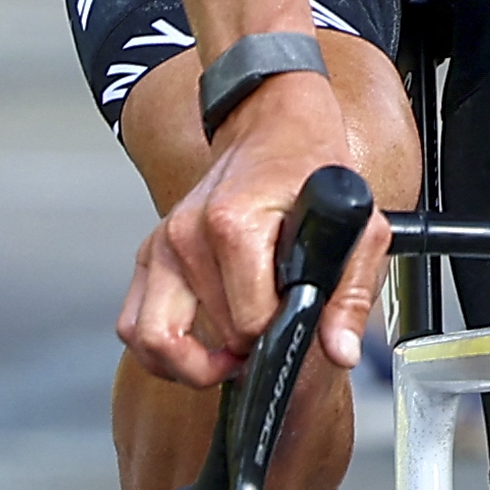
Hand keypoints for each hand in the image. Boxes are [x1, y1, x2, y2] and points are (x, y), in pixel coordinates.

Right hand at [117, 71, 390, 388]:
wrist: (272, 125)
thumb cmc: (310, 170)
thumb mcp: (357, 226)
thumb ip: (350, 294)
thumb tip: (338, 349)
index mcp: (232, 225)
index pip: (251, 324)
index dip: (281, 338)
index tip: (297, 328)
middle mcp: (185, 236)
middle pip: (211, 337)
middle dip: (247, 351)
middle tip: (274, 338)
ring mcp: (160, 246)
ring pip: (154, 341)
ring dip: (193, 363)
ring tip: (231, 358)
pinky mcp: (148, 255)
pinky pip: (133, 325)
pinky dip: (158, 351)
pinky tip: (197, 348)